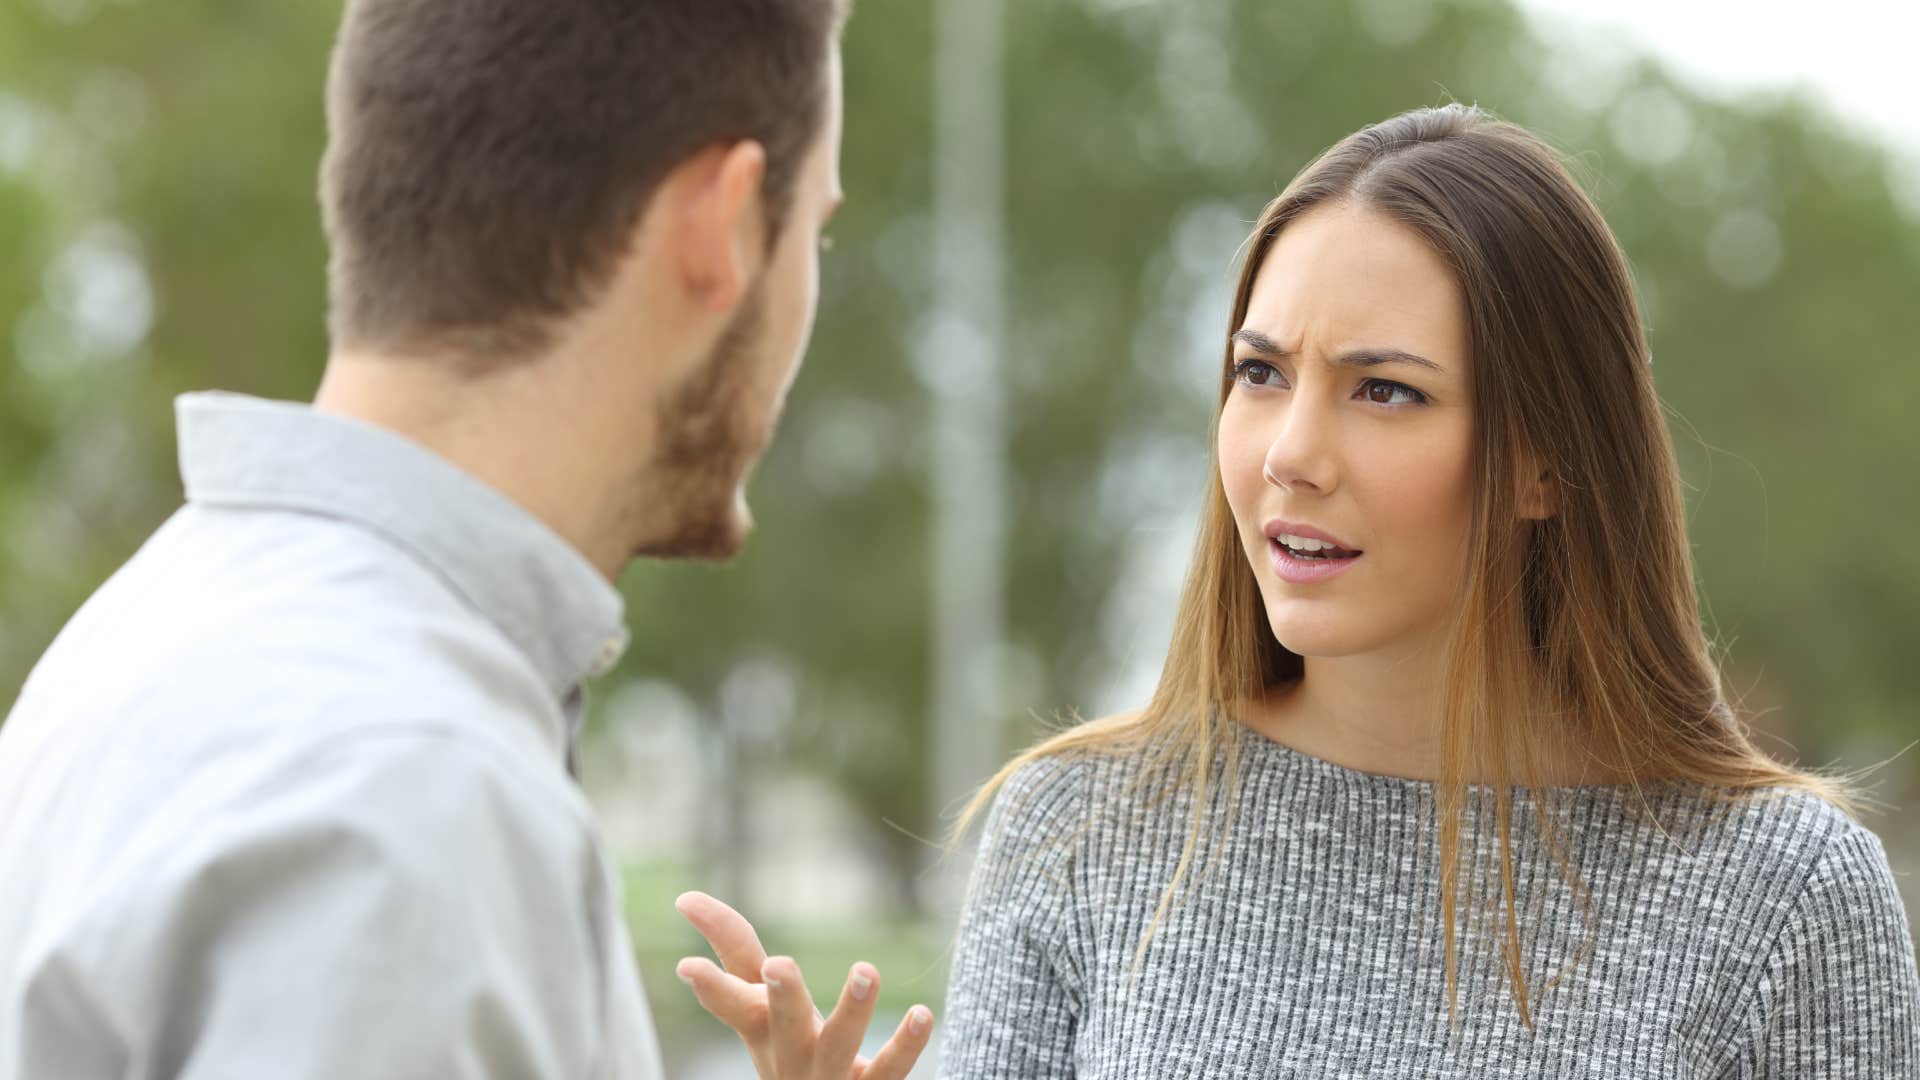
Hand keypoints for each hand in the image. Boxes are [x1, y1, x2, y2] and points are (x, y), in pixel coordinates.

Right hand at [675, 890, 934, 1079]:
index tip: (687, 966)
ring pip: (838, 1045)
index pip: (731, 1000)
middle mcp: (788, 1055)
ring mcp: (827, 1076)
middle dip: (780, 995)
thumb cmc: (789, 1052)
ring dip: (852, 1010)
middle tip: (778, 965)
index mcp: (760, 1030)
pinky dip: (905, 1044)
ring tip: (866, 970)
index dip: (710, 985)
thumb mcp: (759, 1007)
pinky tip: (923, 1014)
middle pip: (781, 1025)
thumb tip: (687, 898)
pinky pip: (889, 1070)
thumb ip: (735, 952)